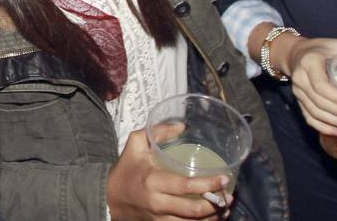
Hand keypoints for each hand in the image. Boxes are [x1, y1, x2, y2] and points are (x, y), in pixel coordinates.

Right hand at [106, 128, 230, 219]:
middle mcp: (158, 202)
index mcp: (153, 180)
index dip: (207, 184)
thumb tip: (182, 126)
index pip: (185, 186)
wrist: (108, 197)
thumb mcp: (135, 144)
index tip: (223, 179)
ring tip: (225, 209)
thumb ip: (158, 131)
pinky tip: (212, 219)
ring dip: (213, 218)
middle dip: (215, 205)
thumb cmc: (125, 169)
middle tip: (228, 196)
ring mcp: (159, 218)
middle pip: (193, 210)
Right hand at [275, 36, 336, 135]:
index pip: (321, 85)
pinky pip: (309, 117)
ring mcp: (298, 91)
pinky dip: (322, 127)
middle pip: (319, 102)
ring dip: (335, 122)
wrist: (298, 53)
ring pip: (315, 112)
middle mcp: (300, 78)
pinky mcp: (299, 100)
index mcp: (310, 62)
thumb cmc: (324, 49)